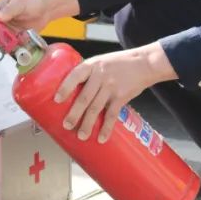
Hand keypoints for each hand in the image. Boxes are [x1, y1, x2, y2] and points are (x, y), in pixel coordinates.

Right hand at [0, 0, 50, 42]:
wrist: (44, 10)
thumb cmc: (30, 1)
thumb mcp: (20, 2)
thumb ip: (9, 10)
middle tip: (9, 36)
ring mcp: (4, 32)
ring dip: (7, 43)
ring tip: (21, 36)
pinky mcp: (12, 40)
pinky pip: (8, 48)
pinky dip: (15, 46)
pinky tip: (25, 39)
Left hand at [56, 43, 175, 143]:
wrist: (144, 63)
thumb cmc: (119, 63)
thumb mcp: (101, 62)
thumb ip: (88, 74)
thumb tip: (70, 91)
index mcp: (92, 65)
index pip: (75, 75)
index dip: (65, 87)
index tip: (56, 99)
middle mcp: (100, 75)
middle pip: (84, 97)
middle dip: (74, 113)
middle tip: (67, 125)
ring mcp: (111, 86)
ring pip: (96, 108)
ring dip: (88, 124)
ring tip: (81, 135)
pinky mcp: (122, 96)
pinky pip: (112, 115)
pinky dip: (106, 127)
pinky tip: (101, 137)